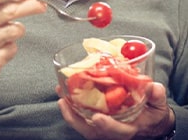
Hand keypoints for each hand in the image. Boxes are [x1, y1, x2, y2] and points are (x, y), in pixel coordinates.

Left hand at [57, 82, 174, 139]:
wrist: (149, 124)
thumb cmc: (153, 115)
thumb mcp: (158, 106)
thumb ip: (156, 97)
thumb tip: (153, 87)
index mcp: (129, 128)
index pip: (118, 131)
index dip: (108, 125)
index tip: (97, 118)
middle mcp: (113, 132)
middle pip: (92, 131)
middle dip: (76, 118)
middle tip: (63, 102)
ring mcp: (103, 129)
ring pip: (83, 126)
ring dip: (69, 112)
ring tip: (60, 95)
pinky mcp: (97, 123)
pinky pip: (81, 119)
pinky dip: (71, 109)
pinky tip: (64, 95)